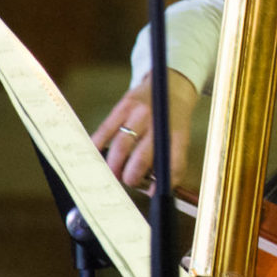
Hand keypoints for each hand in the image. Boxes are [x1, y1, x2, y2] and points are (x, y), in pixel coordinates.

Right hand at [91, 68, 199, 190]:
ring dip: (113, 165)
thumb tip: (151, 188)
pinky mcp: (124, 105)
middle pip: (141, 158)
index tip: (151, 192)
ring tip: (112, 172)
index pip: (172, 163)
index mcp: (177, 134)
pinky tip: (96, 154)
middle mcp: (159, 123)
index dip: (160, 183)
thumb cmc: (173, 119)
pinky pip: (106, 129)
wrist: (171, 84)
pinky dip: (98, 145)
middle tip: (126, 181)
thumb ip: (168, 160)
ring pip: (121, 146)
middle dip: (130, 176)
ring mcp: (140, 113)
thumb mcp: (179, 136)